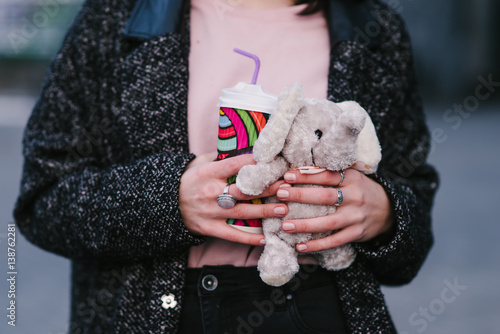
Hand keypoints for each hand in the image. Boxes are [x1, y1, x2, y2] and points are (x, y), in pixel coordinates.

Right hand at [179, 153, 287, 245]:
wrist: (163, 204)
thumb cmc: (188, 180)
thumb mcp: (199, 163)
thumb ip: (220, 156)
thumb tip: (245, 146)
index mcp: (209, 172)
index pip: (236, 164)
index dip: (256, 162)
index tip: (276, 161)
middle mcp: (211, 191)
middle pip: (244, 190)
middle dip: (268, 188)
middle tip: (287, 186)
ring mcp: (210, 212)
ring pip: (242, 212)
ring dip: (265, 211)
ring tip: (284, 209)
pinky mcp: (209, 228)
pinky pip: (232, 235)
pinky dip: (249, 238)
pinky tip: (266, 238)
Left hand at [276, 169, 394, 251]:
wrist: (388, 211)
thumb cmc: (360, 190)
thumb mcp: (350, 177)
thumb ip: (329, 174)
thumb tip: (297, 171)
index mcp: (351, 179)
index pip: (326, 175)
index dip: (306, 175)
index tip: (287, 175)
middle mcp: (355, 197)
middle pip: (325, 196)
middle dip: (300, 195)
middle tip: (280, 194)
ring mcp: (356, 217)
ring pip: (328, 222)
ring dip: (305, 225)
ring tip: (285, 226)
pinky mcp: (356, 233)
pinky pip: (334, 241)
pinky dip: (317, 245)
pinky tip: (300, 246)